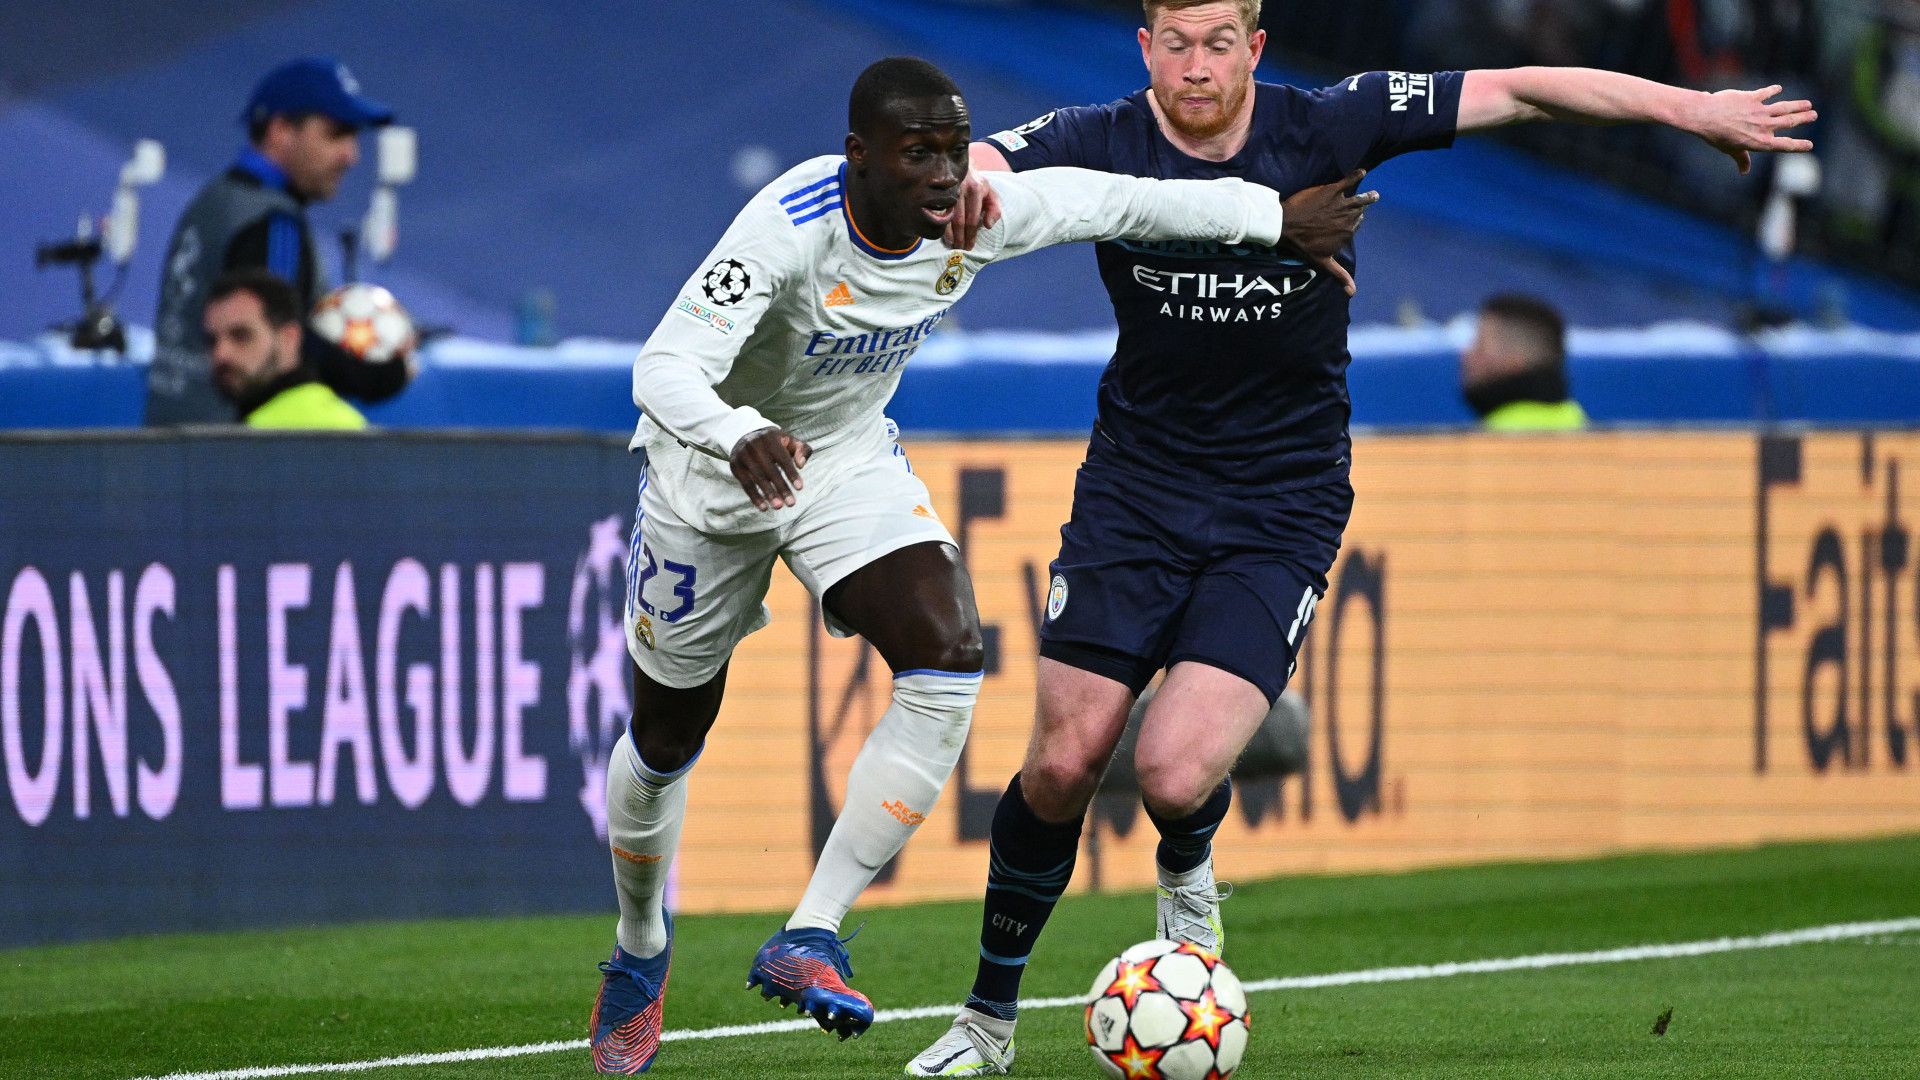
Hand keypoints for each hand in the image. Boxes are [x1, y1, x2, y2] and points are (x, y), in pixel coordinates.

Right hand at [730, 426, 810, 510]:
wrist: (746, 435)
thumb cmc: (775, 443)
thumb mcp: (790, 441)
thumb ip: (802, 450)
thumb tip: (801, 465)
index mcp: (770, 439)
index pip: (783, 459)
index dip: (791, 474)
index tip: (800, 488)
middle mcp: (755, 446)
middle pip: (770, 470)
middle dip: (781, 488)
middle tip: (791, 504)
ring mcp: (743, 456)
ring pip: (757, 478)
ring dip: (768, 494)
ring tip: (779, 507)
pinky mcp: (735, 466)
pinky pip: (745, 484)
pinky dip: (755, 497)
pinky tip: (764, 508)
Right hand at [942, 171, 1002, 250]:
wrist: (961, 166)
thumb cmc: (977, 184)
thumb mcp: (991, 193)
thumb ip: (995, 210)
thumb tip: (988, 226)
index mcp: (976, 189)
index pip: (972, 218)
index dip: (970, 235)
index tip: (969, 247)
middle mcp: (961, 189)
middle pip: (958, 220)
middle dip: (959, 237)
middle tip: (960, 249)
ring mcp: (947, 190)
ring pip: (946, 217)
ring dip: (948, 234)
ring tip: (951, 245)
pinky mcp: (937, 191)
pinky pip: (937, 212)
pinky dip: (940, 225)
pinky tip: (942, 234)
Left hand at [1280, 168, 1378, 296]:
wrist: (1286, 226)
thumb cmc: (1303, 246)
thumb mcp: (1322, 262)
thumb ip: (1339, 275)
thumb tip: (1353, 293)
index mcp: (1347, 233)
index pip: (1356, 226)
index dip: (1353, 224)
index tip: (1349, 223)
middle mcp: (1348, 218)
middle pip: (1358, 212)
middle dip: (1358, 210)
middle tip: (1359, 207)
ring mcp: (1341, 203)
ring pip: (1359, 199)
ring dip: (1367, 197)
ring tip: (1374, 195)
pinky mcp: (1333, 190)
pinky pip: (1348, 180)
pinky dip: (1356, 175)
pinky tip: (1362, 171)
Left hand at [1689, 85, 1816, 174]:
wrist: (1706, 116)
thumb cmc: (1716, 136)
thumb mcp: (1730, 150)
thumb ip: (1741, 159)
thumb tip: (1744, 171)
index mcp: (1759, 142)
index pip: (1784, 145)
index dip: (1798, 146)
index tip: (1810, 145)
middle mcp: (1763, 127)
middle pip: (1789, 122)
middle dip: (1803, 118)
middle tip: (1814, 115)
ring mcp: (1759, 111)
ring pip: (1784, 107)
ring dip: (1797, 105)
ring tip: (1808, 104)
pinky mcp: (1752, 98)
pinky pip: (1767, 93)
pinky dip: (1773, 90)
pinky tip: (1779, 88)